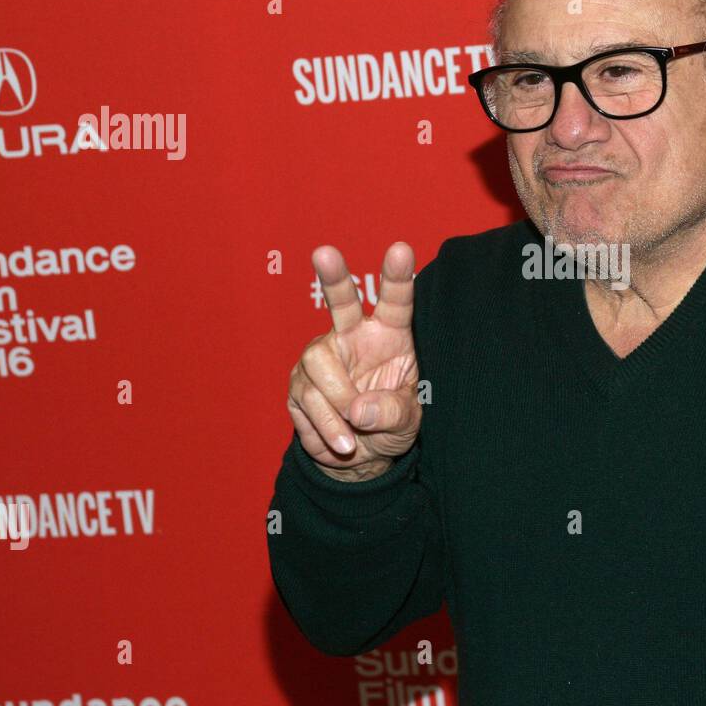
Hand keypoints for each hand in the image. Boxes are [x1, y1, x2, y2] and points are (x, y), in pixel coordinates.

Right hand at [287, 243, 420, 480]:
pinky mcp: (298, 383)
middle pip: (340, 304)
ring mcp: (321, 358)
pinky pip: (306, 402)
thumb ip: (392, 413)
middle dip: (333, 278)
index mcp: (389, 336)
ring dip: (337, 409)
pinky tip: (340, 441)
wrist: (360, 455)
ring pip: (319, 369)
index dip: (397, 278)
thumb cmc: (390, 424)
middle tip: (324, 253)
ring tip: (354, 437)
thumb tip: (359, 409)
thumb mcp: (407, 423)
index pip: (395, 303)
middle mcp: (352, 338)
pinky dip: (325, 429)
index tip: (400, 250)